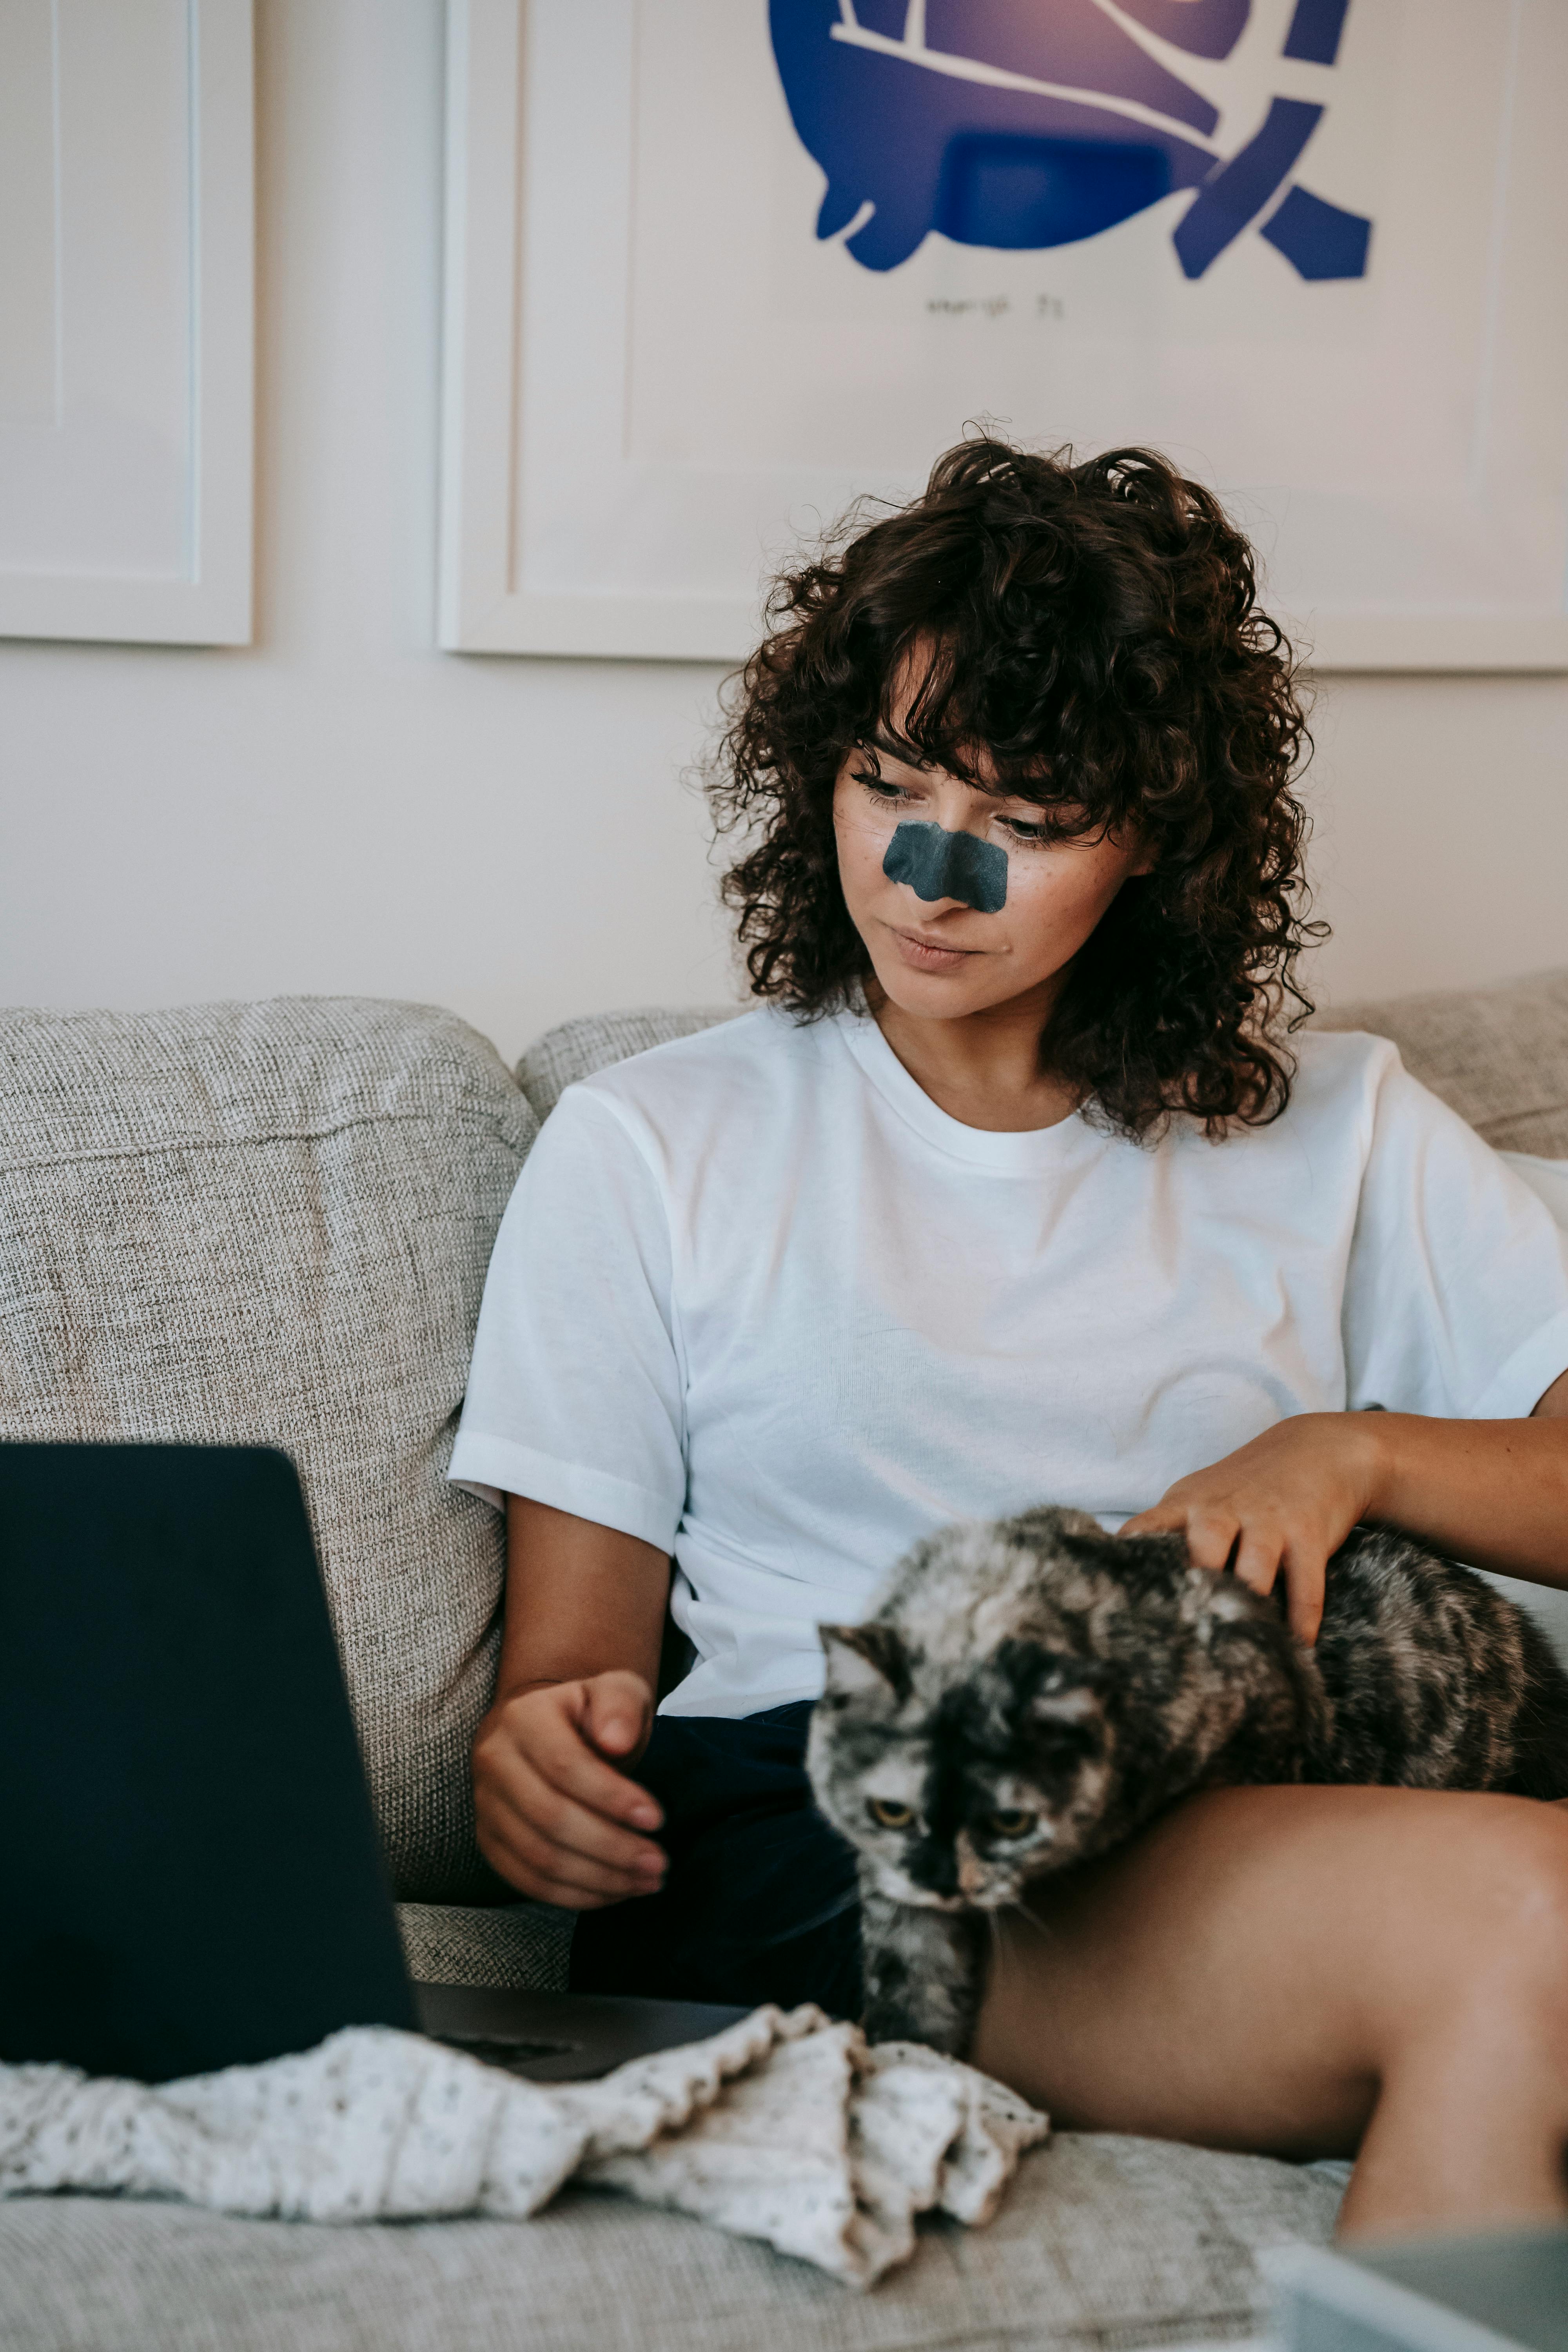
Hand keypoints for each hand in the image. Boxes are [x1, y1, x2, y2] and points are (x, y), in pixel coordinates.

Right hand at [472, 1669, 666, 1907]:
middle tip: (658, 1863)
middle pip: (550, 1817)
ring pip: (538, 1857)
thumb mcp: (616, 1691)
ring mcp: (486, 1805)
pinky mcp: (489, 1841)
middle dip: (611, 1847)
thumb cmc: (591, 1713)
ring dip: (598, 1878)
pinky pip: (527, 1880)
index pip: (565, 1765)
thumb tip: (616, 1741)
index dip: (611, 1798)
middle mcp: (494, 1760)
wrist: (549, 1729)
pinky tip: (614, 1891)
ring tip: (646, 1881)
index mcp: (523, 1718)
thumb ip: (620, 1705)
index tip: (656, 1819)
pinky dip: (573, 1894)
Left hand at [1118, 1414, 1384, 1643]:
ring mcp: (1269, 1520)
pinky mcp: (1308, 1534)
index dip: (1133, 1564)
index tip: (1121, 1605)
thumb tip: (1128, 1585)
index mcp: (1187, 1504)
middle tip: (1186, 1637)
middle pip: (1203, 1549)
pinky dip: (1301, 1620)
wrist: (1314, 1449)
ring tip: (1241, 1650)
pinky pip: (1304, 1584)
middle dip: (1196, 1590)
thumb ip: (1168, 1535)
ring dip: (1249, 1609)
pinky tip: (1297, 1647)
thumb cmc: (1241, 1490)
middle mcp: (1224, 1509)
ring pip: (1254, 1570)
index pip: (1148, 1530)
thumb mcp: (1198, 1500)